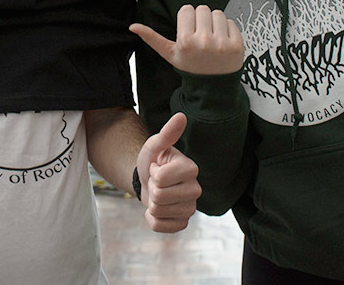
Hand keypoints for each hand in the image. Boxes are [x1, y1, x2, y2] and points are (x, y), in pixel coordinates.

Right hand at [130, 4, 244, 74]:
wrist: (213, 88)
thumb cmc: (190, 67)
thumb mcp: (170, 54)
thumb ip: (152, 38)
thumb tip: (132, 26)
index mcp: (185, 41)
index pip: (187, 9)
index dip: (187, 19)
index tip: (189, 31)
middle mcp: (204, 41)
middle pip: (202, 8)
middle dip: (201, 19)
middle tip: (201, 35)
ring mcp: (222, 43)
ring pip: (218, 13)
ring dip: (215, 23)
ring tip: (212, 38)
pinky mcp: (237, 45)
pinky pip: (232, 22)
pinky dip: (228, 29)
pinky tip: (223, 42)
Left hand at [135, 112, 200, 232]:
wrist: (148, 180)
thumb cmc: (153, 161)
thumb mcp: (155, 145)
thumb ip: (167, 133)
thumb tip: (181, 116)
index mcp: (191, 169)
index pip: (161, 178)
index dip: (152, 172)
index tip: (158, 167)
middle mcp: (196, 189)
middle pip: (159, 195)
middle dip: (151, 188)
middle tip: (156, 182)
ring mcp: (190, 208)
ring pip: (158, 211)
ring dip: (151, 202)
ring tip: (158, 192)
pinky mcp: (183, 223)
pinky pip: (159, 226)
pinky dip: (152, 218)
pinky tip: (158, 208)